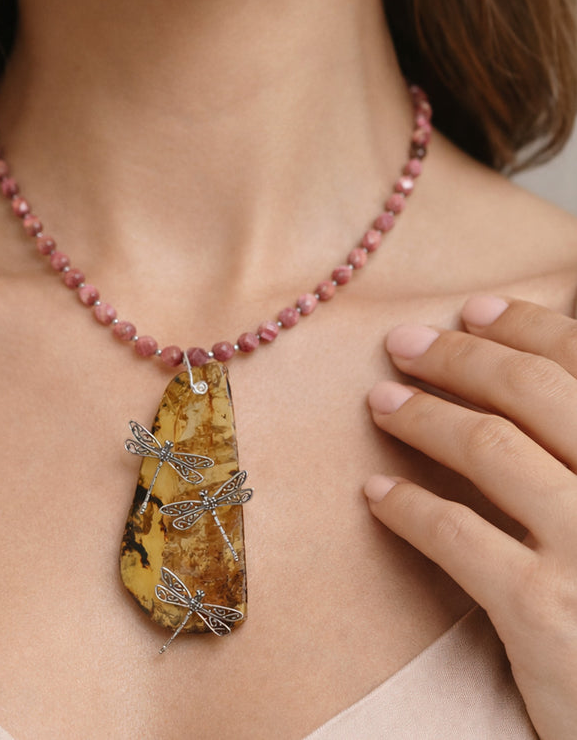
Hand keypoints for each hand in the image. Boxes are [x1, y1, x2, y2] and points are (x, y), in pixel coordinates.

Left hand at [364, 296, 576, 739]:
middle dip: (460, 356)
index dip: (528, 328)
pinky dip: (407, 507)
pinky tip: (376, 493)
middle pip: (532, 391)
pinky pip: (457, 536)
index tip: (474, 310)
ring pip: (489, 447)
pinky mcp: (548, 615)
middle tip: (404, 343)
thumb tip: (535, 392)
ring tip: (379, 401)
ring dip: (422, 415)